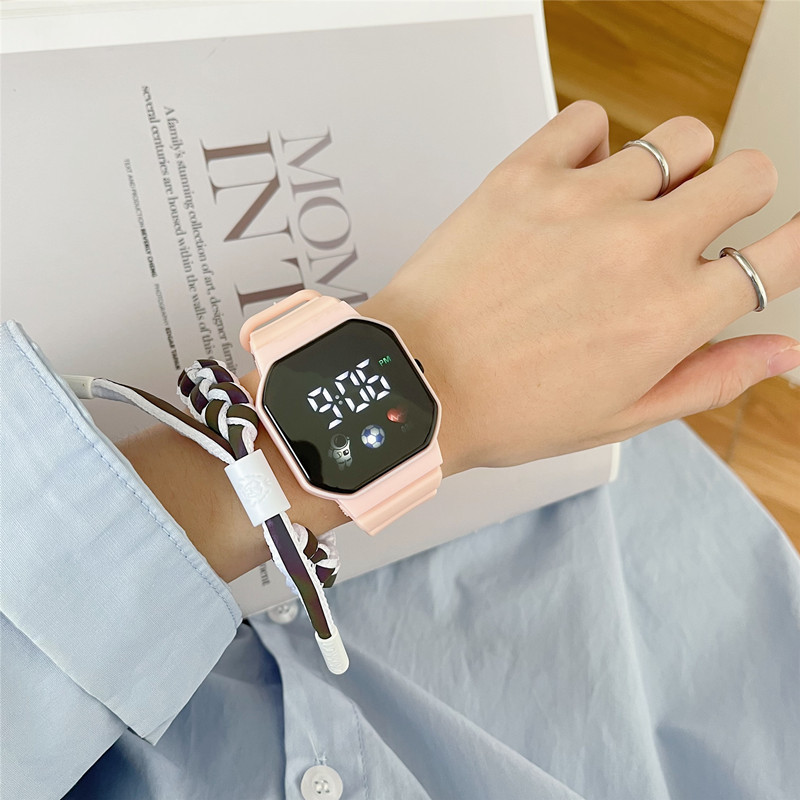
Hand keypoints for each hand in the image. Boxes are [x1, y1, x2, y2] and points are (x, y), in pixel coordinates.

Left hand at [360, 101, 799, 474]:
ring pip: (683, 136)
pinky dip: (592, 143)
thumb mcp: (621, 416)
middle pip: (747, 175)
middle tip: (694, 224)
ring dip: (674, 167)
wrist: (416, 383)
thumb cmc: (507, 409)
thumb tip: (781, 353)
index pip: (779, 257)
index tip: (769, 247)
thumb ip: (710, 378)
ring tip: (633, 202)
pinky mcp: (526, 175)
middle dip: (737, 198)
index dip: (784, 248)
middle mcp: (642, 247)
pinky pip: (589, 119)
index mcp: (673, 314)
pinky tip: (575, 182)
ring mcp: (585, 202)